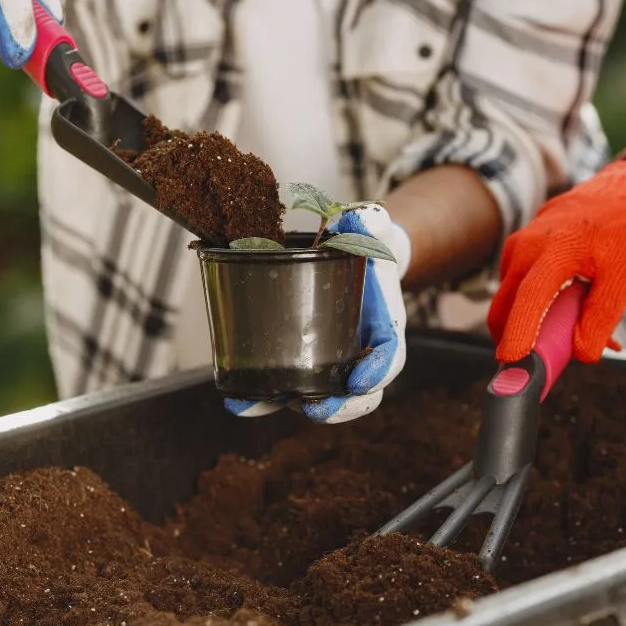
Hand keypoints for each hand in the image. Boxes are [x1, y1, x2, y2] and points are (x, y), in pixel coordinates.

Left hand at [225, 205, 409, 423]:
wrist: (350, 254)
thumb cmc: (362, 246)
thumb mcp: (370, 229)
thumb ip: (370, 222)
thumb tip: (364, 217)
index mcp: (384, 328)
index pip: (389, 357)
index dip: (377, 372)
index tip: (361, 381)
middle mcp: (360, 355)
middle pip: (357, 396)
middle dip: (336, 408)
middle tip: (313, 408)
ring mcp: (329, 363)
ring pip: (318, 399)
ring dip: (285, 406)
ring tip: (255, 404)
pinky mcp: (301, 363)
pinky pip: (286, 387)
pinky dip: (262, 397)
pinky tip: (236, 398)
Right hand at [488, 160, 625, 363]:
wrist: (609, 198)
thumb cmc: (619, 235)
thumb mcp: (623, 277)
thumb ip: (602, 317)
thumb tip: (582, 355)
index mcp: (557, 249)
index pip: (530, 297)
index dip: (519, 331)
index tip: (512, 360)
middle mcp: (527, 247)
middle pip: (504, 306)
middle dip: (510, 340)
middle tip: (532, 369)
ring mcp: (515, 249)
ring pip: (507, 302)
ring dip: (525, 325)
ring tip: (562, 331)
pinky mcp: (513, 255)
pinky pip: (513, 292)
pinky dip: (529, 310)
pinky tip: (557, 311)